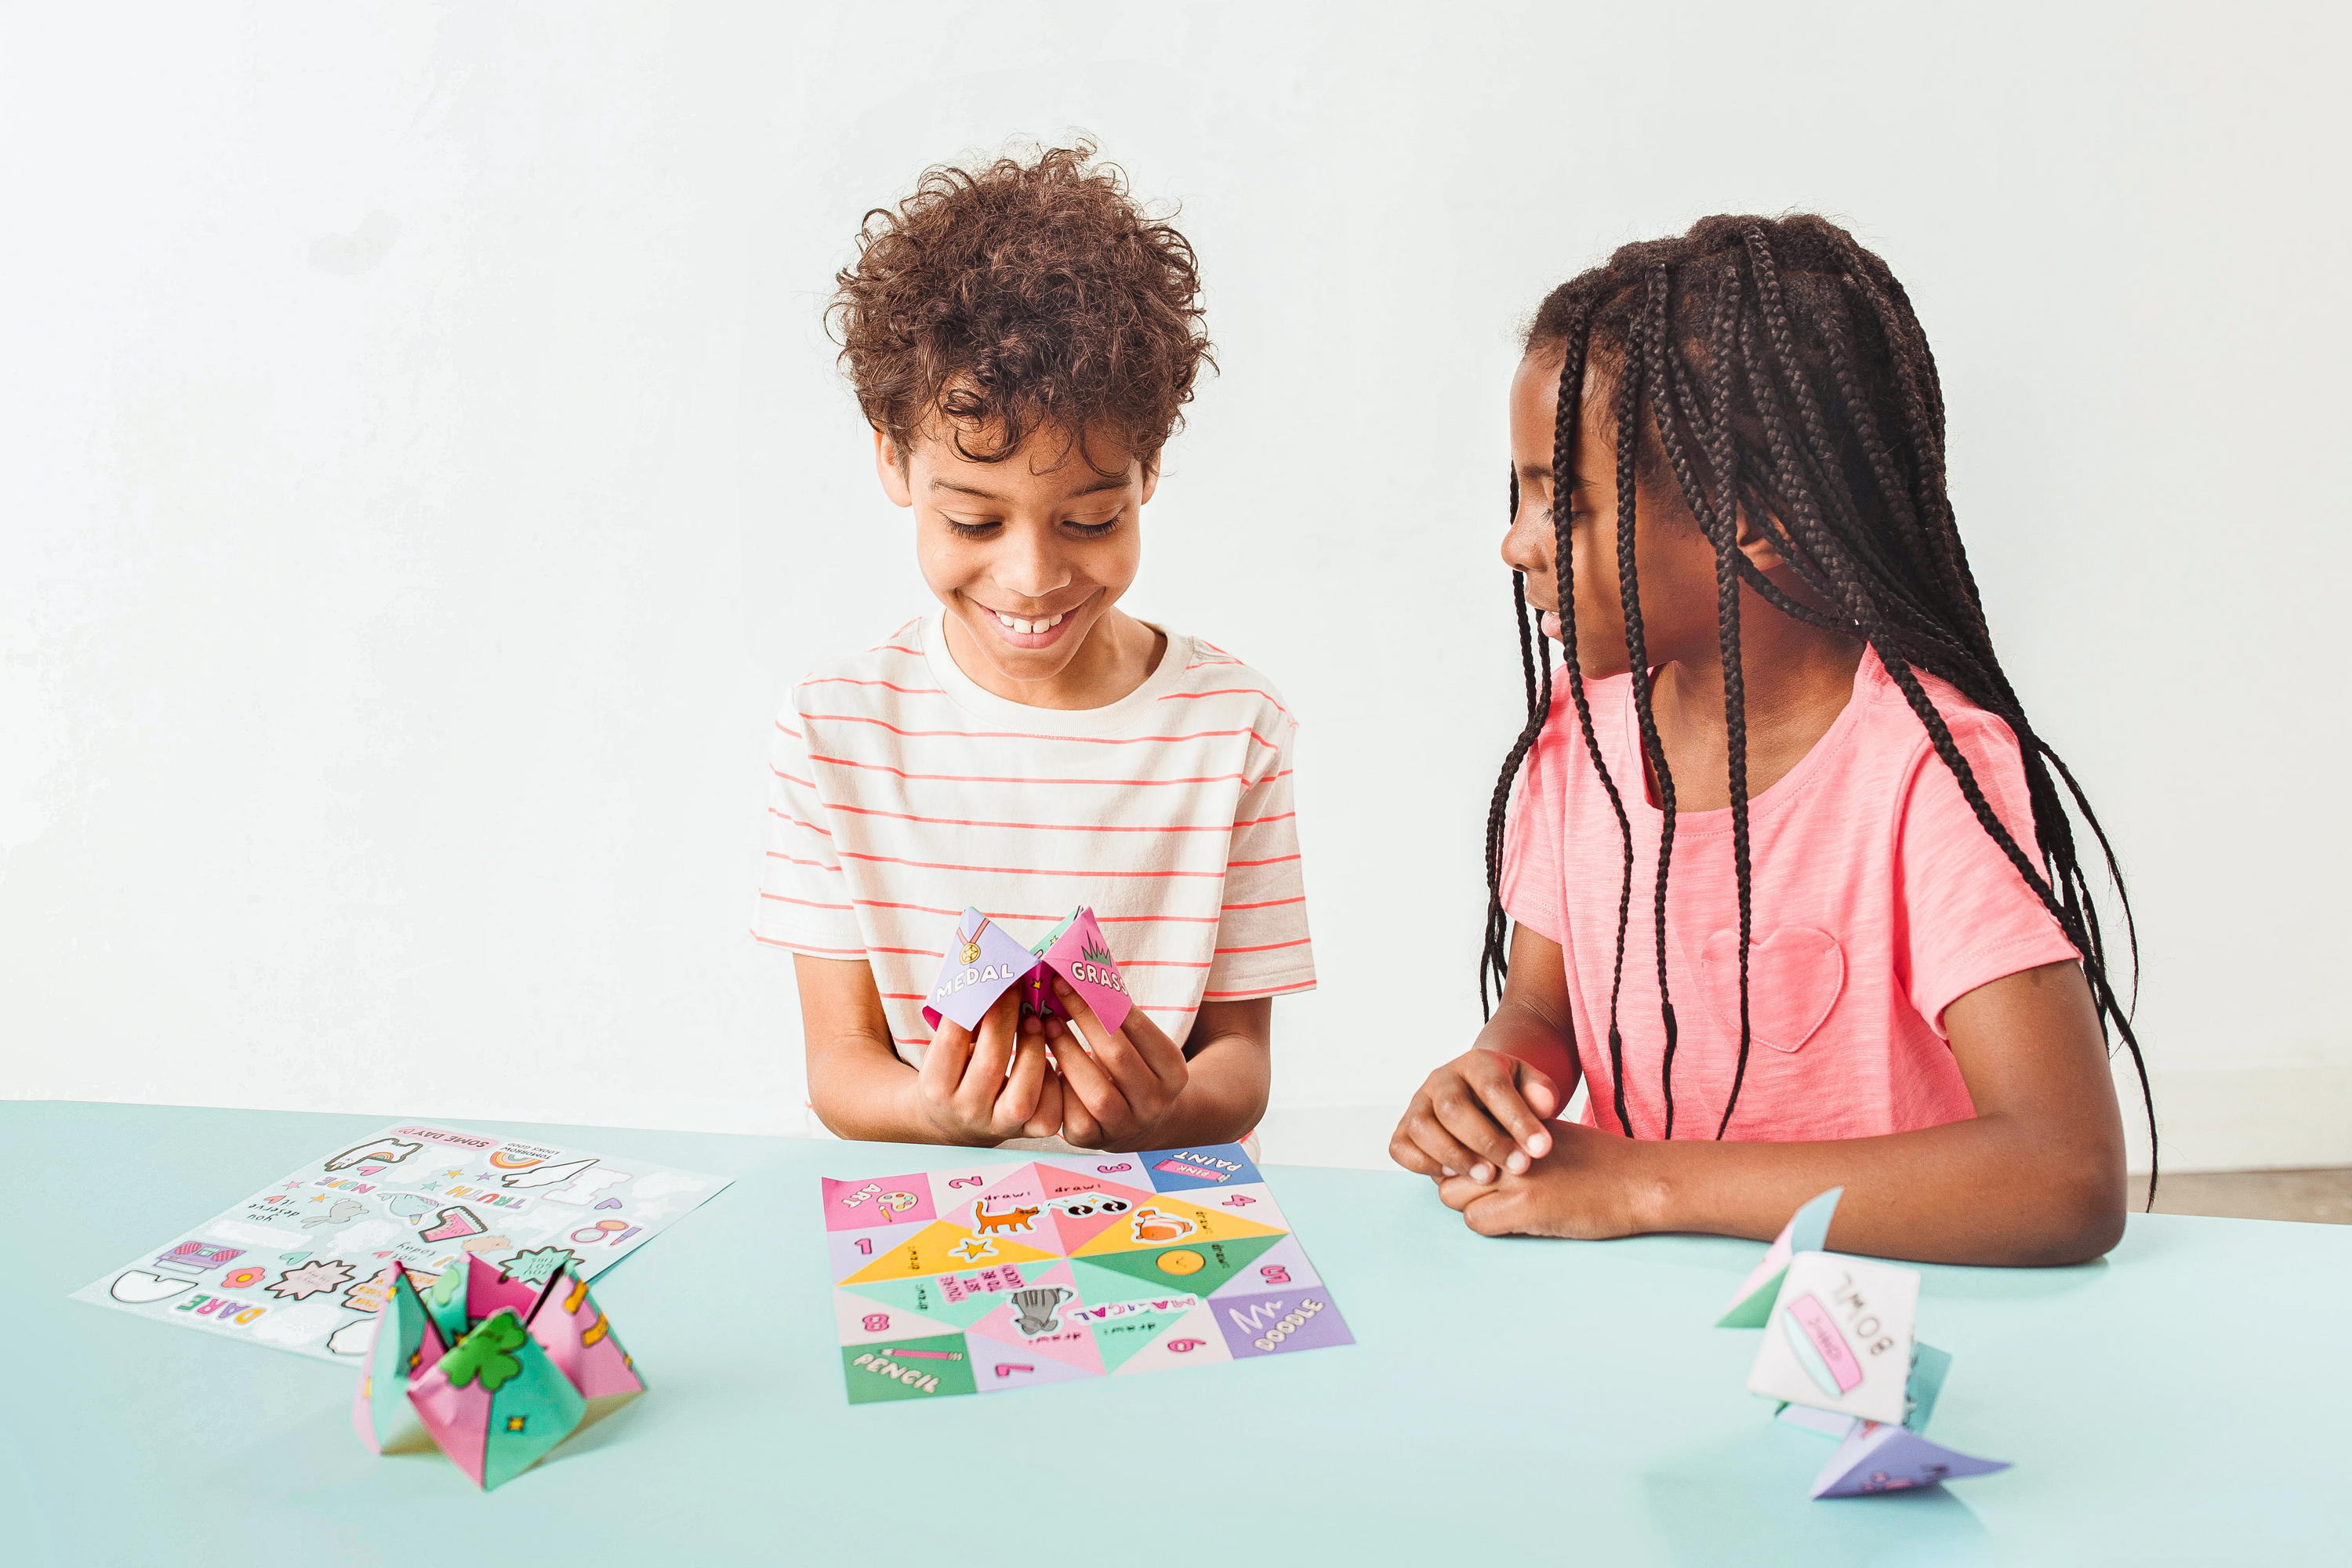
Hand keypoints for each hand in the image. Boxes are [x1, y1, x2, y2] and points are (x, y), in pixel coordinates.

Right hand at [911, 985, 1058, 1145]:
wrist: (954, 1122)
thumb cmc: (952, 1073)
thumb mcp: (942, 1050)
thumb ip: (962, 1022)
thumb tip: (989, 975)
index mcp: (936, 1086)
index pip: (952, 1041)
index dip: (975, 1006)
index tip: (990, 978)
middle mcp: (965, 1110)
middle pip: (990, 1063)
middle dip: (1007, 1018)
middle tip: (1018, 987)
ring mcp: (997, 1126)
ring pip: (1023, 1094)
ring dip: (1034, 1048)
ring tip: (1036, 1019)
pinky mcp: (1025, 1132)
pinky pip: (1048, 1113)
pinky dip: (1053, 1083)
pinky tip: (1049, 1059)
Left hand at [1040, 976, 1188, 1150]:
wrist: (1140, 1122)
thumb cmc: (1133, 1067)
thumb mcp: (1141, 1045)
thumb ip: (1119, 1017)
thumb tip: (1084, 970)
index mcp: (1174, 1072)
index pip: (1139, 1029)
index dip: (1104, 1001)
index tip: (1075, 977)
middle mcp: (1155, 1102)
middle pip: (1117, 1057)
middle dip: (1083, 1019)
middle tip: (1056, 992)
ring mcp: (1126, 1126)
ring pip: (1096, 1092)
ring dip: (1066, 1052)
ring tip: (1046, 1024)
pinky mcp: (1094, 1141)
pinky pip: (1072, 1116)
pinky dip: (1057, 1088)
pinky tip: (1044, 1063)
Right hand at [1390, 1048, 1561, 1183]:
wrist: (1482, 1097)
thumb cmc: (1511, 1095)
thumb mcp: (1531, 1086)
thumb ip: (1541, 1093)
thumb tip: (1543, 1106)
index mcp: (1474, 1064)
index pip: (1492, 1086)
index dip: (1517, 1118)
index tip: (1541, 1148)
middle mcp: (1440, 1080)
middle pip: (1452, 1107)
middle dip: (1487, 1141)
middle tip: (1519, 1167)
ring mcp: (1418, 1104)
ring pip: (1421, 1127)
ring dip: (1454, 1156)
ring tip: (1487, 1177)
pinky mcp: (1404, 1128)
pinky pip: (1400, 1147)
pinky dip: (1422, 1164)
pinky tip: (1453, 1176)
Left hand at [1435, 1121, 1655, 1239]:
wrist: (1641, 1180)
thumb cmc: (1601, 1162)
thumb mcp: (1548, 1134)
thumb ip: (1511, 1139)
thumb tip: (1474, 1160)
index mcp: (1511, 1118)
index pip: (1458, 1137)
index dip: (1466, 1160)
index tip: (1485, 1172)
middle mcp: (1506, 1140)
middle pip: (1447, 1166)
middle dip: (1463, 1185)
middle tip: (1495, 1195)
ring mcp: (1514, 1172)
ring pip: (1452, 1195)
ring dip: (1474, 1206)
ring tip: (1510, 1208)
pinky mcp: (1526, 1204)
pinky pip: (1476, 1221)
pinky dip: (1493, 1226)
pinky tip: (1524, 1222)